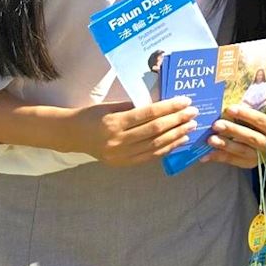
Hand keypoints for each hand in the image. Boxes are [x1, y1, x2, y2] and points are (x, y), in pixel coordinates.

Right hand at [64, 97, 197, 165]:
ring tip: (190, 127)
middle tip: (193, 113)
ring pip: (155, 146)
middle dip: (177, 121)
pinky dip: (166, 149)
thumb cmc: (93, 115)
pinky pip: (149, 157)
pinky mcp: (122, 164)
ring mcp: (120, 155)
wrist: (72, 135)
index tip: (186, 101)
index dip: (169, 107)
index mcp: (114, 122)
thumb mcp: (111, 106)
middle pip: (155, 130)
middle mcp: (117, 141)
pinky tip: (178, 141)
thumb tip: (163, 105)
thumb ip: (135, 107)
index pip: (148, 114)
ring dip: (176, 136)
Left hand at [203, 105, 265, 167]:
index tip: (230, 108)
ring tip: (210, 139)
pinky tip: (206, 154)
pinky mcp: (250, 164)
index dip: (247, 115)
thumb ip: (260, 99)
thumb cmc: (264, 121)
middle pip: (252, 138)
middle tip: (216, 124)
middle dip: (233, 131)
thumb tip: (257, 74)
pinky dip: (219, 157)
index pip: (263, 122)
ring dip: (225, 145)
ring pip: (243, 151)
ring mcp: (262, 157)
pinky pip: (233, 161)